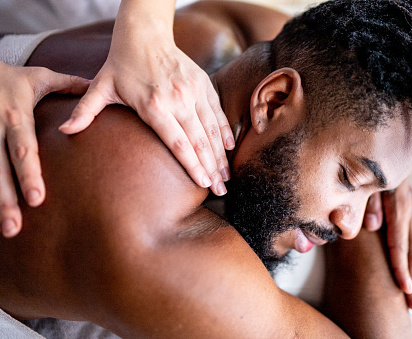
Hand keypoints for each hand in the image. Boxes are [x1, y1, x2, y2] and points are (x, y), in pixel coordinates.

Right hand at [0, 61, 89, 236]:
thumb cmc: (9, 78)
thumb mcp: (38, 77)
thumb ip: (69, 84)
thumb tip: (97, 86)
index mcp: (16, 116)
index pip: (24, 148)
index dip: (29, 173)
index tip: (38, 199)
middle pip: (1, 168)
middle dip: (8, 198)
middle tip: (16, 226)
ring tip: (8, 230)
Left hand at [59, 2, 234, 195]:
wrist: (145, 34)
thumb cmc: (121, 64)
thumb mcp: (101, 87)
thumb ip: (86, 110)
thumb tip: (65, 131)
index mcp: (154, 105)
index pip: (178, 142)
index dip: (192, 165)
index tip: (204, 183)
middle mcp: (178, 100)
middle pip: (199, 141)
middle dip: (212, 168)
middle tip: (221, 190)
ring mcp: (193, 92)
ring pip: (212, 129)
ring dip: (221, 154)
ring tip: (227, 175)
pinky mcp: (203, 84)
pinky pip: (217, 112)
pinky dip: (224, 131)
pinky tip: (230, 148)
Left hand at [362, 167, 411, 310]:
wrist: (402, 142)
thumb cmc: (379, 157)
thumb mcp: (373, 174)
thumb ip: (369, 199)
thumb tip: (373, 227)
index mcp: (399, 204)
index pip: (399, 242)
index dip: (400, 266)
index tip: (404, 288)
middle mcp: (410, 210)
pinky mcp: (410, 210)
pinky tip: (411, 270)